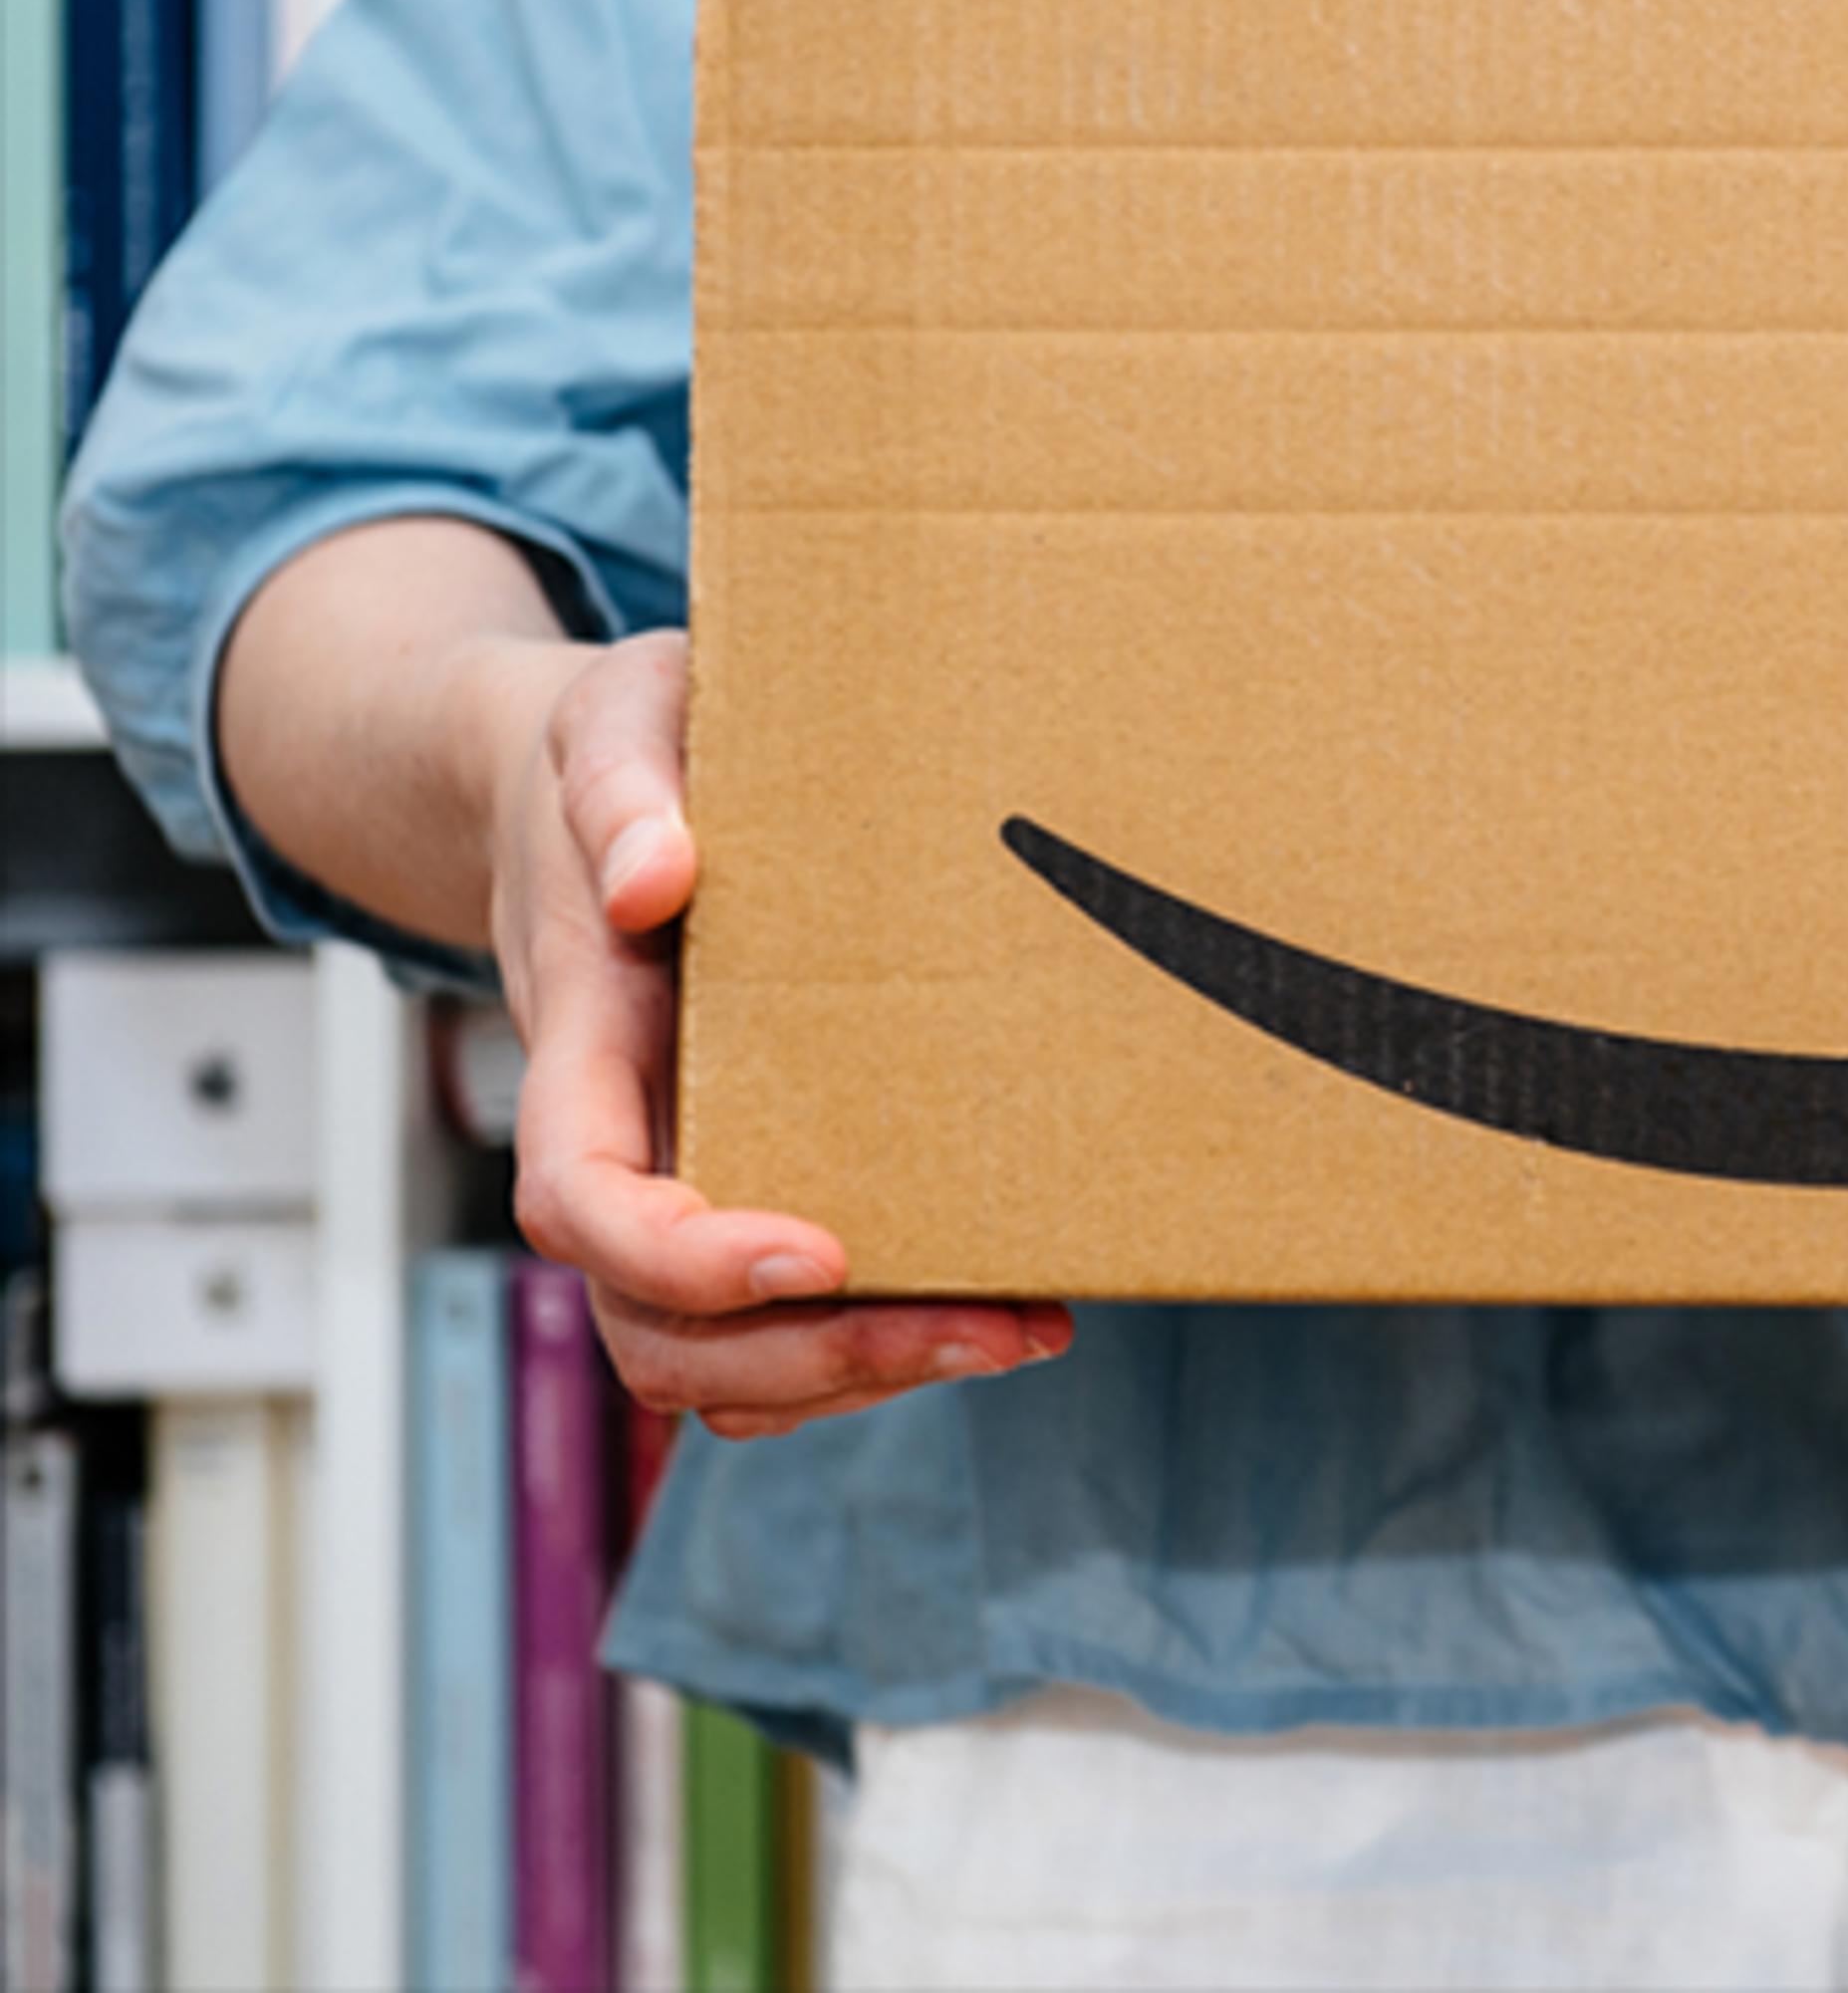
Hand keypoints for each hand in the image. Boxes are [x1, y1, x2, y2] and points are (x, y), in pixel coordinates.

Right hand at [477, 630, 1070, 1437]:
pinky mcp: (750, 1178)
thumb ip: (621, 785)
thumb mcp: (618, 717)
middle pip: (656, 1330)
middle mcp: (621, 1136)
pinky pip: (782, 1323)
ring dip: (865, 1372)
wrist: (604, 780)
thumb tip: (660, 876)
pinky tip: (999, 1305)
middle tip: (987, 1329)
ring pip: (721, 1357)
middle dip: (814, 1357)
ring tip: (1025, 1331)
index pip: (582, 1202)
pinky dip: (876, 1343)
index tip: (818, 1250)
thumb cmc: (624, 746)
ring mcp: (682, 1171)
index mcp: (580, 1040)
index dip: (682, 1255)